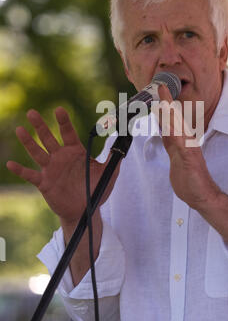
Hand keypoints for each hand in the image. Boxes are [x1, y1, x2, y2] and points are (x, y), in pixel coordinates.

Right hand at [6, 107, 119, 225]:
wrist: (85, 210)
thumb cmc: (95, 189)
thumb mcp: (108, 175)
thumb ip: (114, 161)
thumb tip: (122, 147)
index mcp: (75, 151)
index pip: (68, 133)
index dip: (63, 121)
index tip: (59, 110)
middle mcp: (61, 157)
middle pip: (49, 138)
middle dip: (41, 126)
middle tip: (32, 112)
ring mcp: (51, 169)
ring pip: (37, 153)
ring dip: (28, 142)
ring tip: (20, 129)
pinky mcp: (44, 183)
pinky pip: (30, 175)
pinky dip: (20, 170)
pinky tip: (10, 163)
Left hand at [155, 84, 220, 209]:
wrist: (203, 197)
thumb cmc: (190, 180)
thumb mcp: (178, 160)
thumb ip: (172, 146)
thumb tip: (167, 134)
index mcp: (181, 143)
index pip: (170, 122)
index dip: (163, 108)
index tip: (159, 92)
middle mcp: (186, 143)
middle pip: (174, 121)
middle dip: (166, 103)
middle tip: (160, 86)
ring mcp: (189, 151)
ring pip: (178, 129)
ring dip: (171, 113)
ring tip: (165, 99)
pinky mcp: (191, 160)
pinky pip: (183, 144)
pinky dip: (178, 134)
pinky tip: (173, 125)